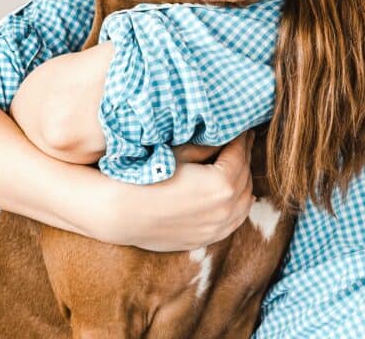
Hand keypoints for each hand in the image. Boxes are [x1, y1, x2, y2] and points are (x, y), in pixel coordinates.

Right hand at [98, 130, 255, 251]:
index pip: (240, 153)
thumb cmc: (146, 177)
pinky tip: (233, 194)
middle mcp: (225, 209)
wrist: (120, 213)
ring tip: (237, 164)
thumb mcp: (179, 153)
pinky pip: (234, 221)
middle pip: (245, 176)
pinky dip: (238, 205)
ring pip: (245, 201)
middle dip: (244, 156)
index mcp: (221, 184)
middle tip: (240, 140)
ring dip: (244, 181)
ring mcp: (217, 228)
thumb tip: (227, 134)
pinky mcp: (206, 238)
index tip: (240, 126)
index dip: (241, 137)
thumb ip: (208, 145)